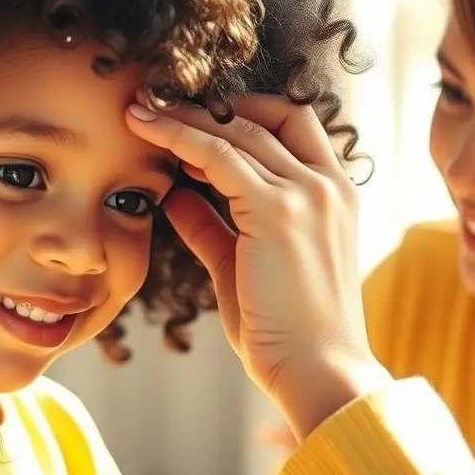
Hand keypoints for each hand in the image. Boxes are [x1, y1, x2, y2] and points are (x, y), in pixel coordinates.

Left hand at [125, 95, 391, 439]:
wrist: (319, 371)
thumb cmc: (287, 333)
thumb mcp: (244, 269)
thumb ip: (213, 229)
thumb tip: (176, 198)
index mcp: (335, 194)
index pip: (292, 126)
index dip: (243, 115)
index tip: (193, 119)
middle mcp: (328, 183)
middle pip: (266, 117)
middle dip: (209, 107)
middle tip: (157, 103)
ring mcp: (308, 192)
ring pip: (237, 130)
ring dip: (183, 116)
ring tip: (139, 110)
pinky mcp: (279, 210)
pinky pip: (218, 154)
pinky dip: (179, 136)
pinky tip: (145, 130)